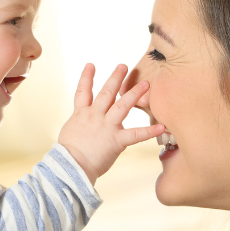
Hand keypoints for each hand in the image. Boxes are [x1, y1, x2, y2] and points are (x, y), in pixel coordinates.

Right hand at [58, 63, 164, 184]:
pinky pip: (135, 134)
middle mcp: (94, 116)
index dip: (87, 77)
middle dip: (116, 78)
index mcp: (81, 114)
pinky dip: (149, 131)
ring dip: (134, 93)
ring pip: (122, 106)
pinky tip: (161, 126)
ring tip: (145, 83)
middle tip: (124, 66)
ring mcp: (106, 127)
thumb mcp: (70, 132)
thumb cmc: (68, 154)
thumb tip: (85, 124)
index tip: (91, 65)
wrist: (70, 166)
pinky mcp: (116, 140)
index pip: (83, 91)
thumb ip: (80, 124)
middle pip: (106, 93)